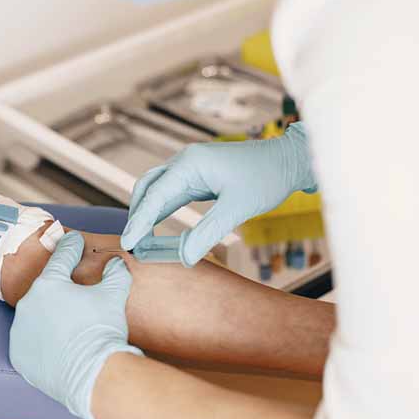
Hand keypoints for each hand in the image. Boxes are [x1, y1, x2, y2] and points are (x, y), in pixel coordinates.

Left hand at [10, 231, 142, 418]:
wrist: (92, 375)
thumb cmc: (101, 332)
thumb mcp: (113, 296)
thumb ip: (115, 274)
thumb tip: (117, 263)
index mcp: (49, 284)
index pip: (61, 259)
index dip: (71, 247)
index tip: (73, 240)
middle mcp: (28, 304)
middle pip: (46, 290)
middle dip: (60, 289)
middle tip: (75, 293)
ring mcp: (20, 330)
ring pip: (35, 316)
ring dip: (49, 316)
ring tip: (68, 326)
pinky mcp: (19, 354)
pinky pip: (30, 342)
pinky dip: (41, 341)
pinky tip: (56, 345)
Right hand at [121, 122, 316, 265]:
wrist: (288, 161)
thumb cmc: (267, 177)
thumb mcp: (237, 208)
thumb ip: (207, 233)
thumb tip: (184, 257)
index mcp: (190, 163)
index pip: (155, 195)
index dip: (139, 221)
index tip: (129, 242)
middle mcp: (185, 161)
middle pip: (147, 188)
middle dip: (136, 215)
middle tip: (132, 243)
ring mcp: (190, 167)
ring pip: (157, 190)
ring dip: (147, 212)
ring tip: (140, 238)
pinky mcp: (198, 176)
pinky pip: (171, 193)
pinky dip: (161, 210)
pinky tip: (157, 227)